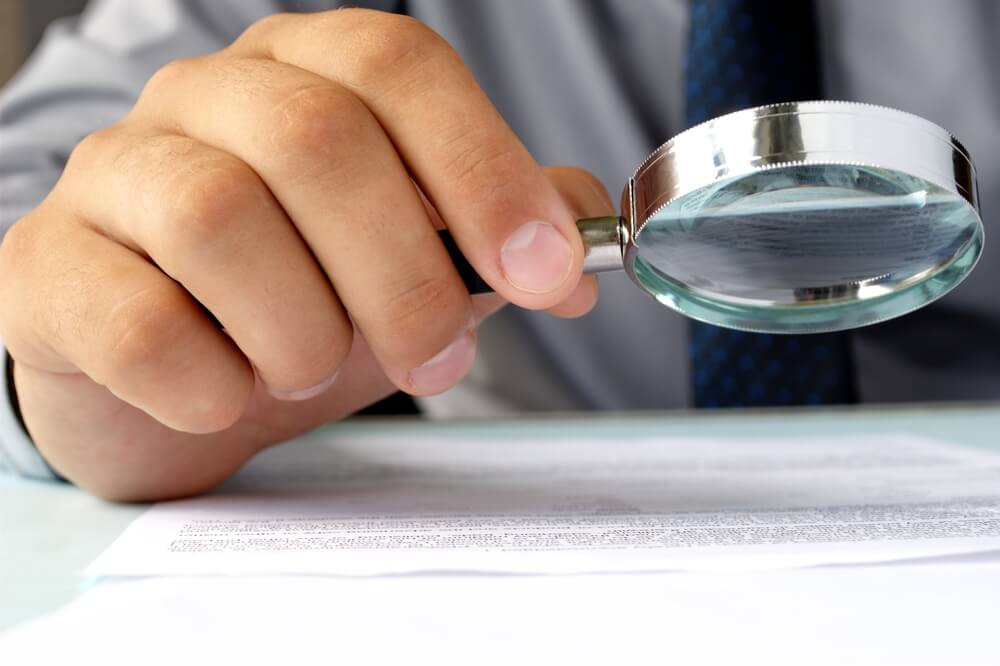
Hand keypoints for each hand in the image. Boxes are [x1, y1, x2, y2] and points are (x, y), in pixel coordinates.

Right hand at [0, 10, 612, 500]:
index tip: (544, 273)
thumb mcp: (412, 263)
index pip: (398, 65)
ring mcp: (114, 174)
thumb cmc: (300, 302)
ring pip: (218, 217)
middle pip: (317, 139)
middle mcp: (204, 100)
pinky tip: (230, 396)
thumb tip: (577, 255)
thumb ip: (492, 239)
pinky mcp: (49, 268)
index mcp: (305, 76)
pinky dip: (209, 379)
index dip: (484, 167)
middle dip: (403, 275)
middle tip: (436, 360)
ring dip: (303, 329)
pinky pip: (134, 320)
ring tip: (313, 372)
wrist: (170, 376)